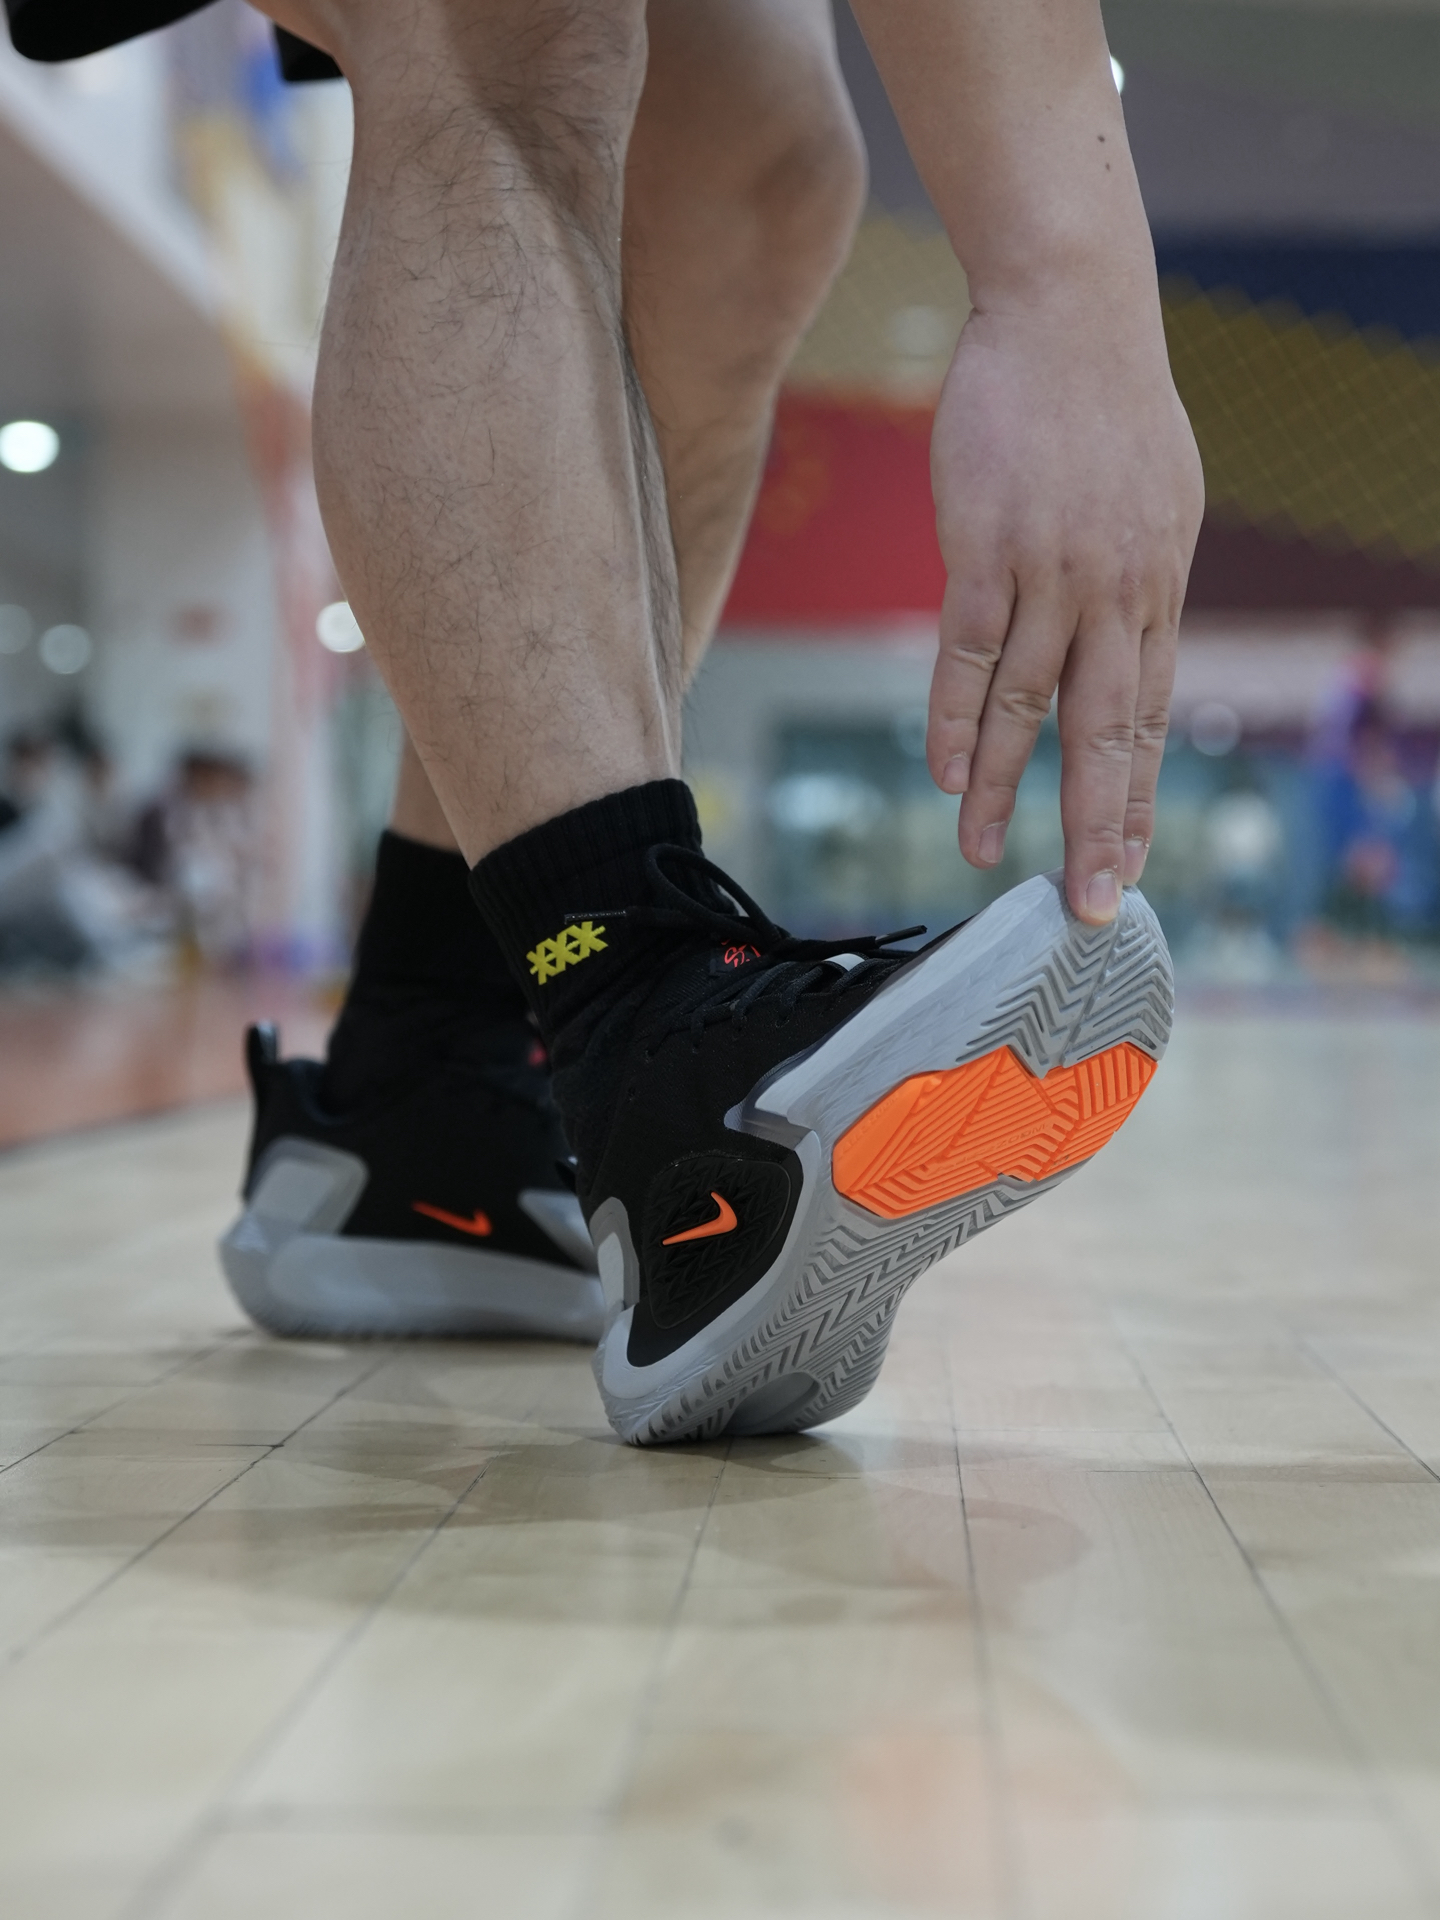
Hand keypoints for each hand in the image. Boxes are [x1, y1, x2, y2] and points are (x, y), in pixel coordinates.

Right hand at [926, 292, 1203, 923]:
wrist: (1069, 311)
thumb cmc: (1105, 402)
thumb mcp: (1158, 499)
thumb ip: (1141, 577)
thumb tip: (1130, 632)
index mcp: (1157, 590)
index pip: (1150, 718)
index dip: (1134, 798)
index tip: (1128, 864)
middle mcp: (1115, 594)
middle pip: (1105, 733)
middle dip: (1096, 827)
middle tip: (1090, 902)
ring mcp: (1052, 572)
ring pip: (1029, 705)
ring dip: (1004, 789)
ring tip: (984, 855)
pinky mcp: (988, 546)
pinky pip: (970, 651)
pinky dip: (958, 718)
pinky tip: (948, 773)